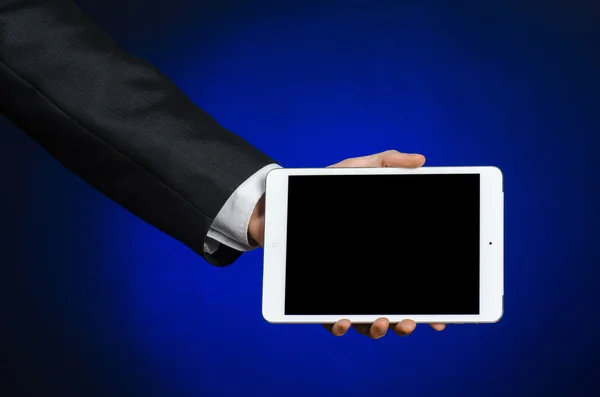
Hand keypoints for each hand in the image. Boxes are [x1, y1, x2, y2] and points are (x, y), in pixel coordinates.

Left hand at [247, 150, 445, 337]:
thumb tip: (421, 160)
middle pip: (394, 307)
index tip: (441, 317)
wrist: (279, 203)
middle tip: (411, 321)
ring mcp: (342, 289)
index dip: (430, 304)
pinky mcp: (316, 295)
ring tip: (384, 321)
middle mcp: (366, 276)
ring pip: (366, 319)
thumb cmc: (321, 188)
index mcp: (382, 253)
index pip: (414, 283)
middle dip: (407, 322)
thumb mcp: (355, 171)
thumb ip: (386, 164)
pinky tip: (343, 320)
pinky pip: (330, 318)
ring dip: (379, 328)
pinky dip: (340, 325)